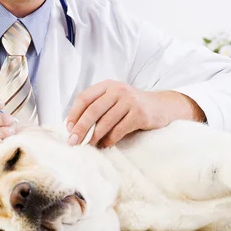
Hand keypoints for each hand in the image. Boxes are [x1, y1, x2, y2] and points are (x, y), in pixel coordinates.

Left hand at [65, 80, 204, 147]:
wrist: (162, 106)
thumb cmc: (132, 105)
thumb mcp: (115, 99)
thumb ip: (98, 106)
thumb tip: (75, 127)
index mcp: (107, 85)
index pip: (84, 97)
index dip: (74, 113)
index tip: (68, 128)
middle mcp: (118, 90)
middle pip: (93, 110)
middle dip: (81, 128)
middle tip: (73, 141)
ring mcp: (129, 101)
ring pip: (105, 122)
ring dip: (94, 137)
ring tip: (87, 146)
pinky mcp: (139, 114)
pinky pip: (119, 130)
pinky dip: (109, 140)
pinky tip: (104, 145)